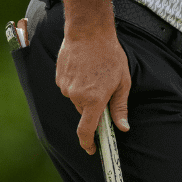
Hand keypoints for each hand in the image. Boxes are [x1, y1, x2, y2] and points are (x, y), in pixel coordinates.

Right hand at [55, 28, 131, 154]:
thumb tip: (123, 127)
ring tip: (95, 72)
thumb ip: (120, 106)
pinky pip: (69, 88)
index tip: (92, 149)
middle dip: (94, 106)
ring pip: (77, 99)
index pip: (86, 130)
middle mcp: (76, 96)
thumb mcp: (123, 81)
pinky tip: (85, 68)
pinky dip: (77, 83)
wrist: (89, 31)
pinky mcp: (59, 78)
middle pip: (84, 112)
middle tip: (104, 89)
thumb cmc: (109, 54)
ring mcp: (65, 87)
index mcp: (94, 99)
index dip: (88, 143)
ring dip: (86, 93)